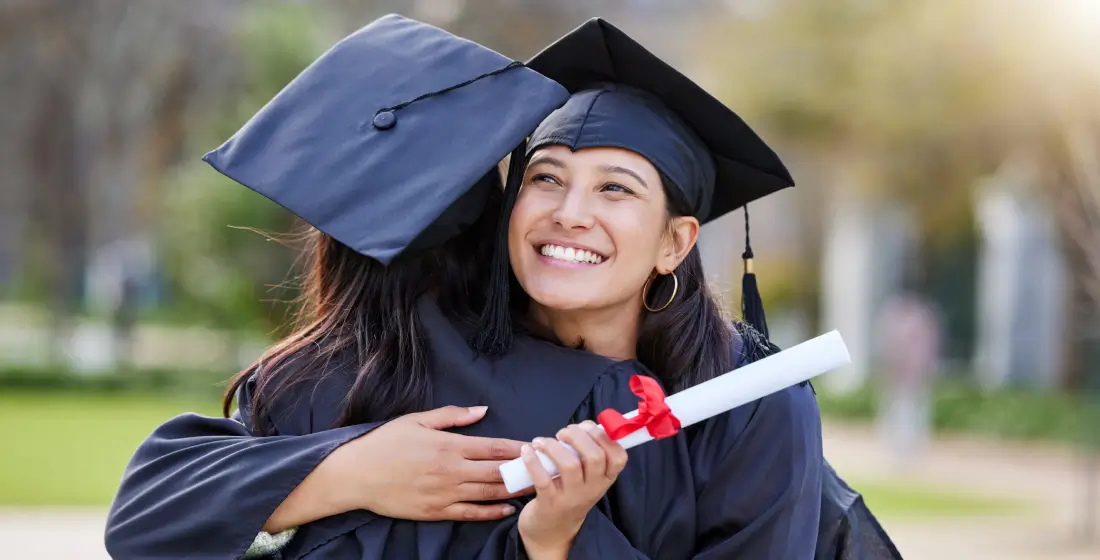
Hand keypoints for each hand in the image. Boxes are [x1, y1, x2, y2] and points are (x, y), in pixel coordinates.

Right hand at [267, 405, 530, 531]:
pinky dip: (491, 512)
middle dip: (524, 471)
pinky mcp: (435, 512)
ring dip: (513, 491)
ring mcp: (443, 494)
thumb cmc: (386, 443)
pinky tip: (507, 509)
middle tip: (545, 468)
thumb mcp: (417, 420)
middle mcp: (450, 471)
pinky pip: (470, 513)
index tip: (536, 446)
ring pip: (488, 494)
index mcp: (448, 445)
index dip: (518, 448)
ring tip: (535, 487)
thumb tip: (483, 410)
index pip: (493, 447)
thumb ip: (453, 416)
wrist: (356, 475)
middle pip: (497, 473)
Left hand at [517, 420, 627, 558]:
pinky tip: (527, 451)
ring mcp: (572, 497)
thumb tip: (585, 426)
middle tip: (562, 434)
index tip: (586, 427)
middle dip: (577, 436)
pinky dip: (533, 461)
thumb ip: (589, 454)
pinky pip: (543, 478)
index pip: (619, 456)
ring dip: (554, 446)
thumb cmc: (570, 494)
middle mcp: (592, 489)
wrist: (552, 532)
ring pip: (570, 465)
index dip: (604, 436)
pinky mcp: (550, 503)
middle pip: (595, 456)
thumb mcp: (588, 478)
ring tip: (542, 442)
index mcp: (605, 479)